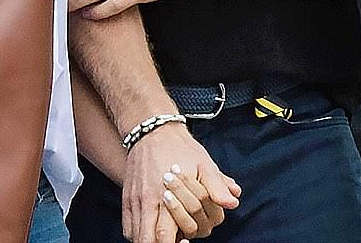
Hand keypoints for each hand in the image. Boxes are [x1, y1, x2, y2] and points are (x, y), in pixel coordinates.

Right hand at [122, 122, 239, 242]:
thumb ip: (216, 185)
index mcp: (164, 195)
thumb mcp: (203, 163)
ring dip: (148, 241)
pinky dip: (136, 234)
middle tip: (173, 242)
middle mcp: (146, 200)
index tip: (185, 242)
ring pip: (135, 235)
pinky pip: (127, 225)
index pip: (164, 236)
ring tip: (161, 240)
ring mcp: (134, 199)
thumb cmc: (179, 147)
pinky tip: (148, 233)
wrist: (153, 130)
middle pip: (147, 240)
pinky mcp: (127, 196)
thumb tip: (233, 201)